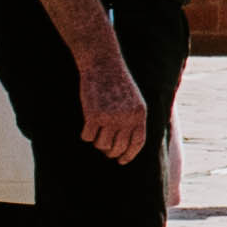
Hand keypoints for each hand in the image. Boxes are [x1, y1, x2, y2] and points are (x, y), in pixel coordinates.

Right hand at [73, 41, 152, 164]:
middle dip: (111, 152)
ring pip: (101, 144)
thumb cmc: (118, 84)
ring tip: (97, 132)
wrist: (104, 65)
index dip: (129, 155)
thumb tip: (127, 145)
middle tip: (105, 152)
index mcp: (140, 115)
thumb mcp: (134, 101)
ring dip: (97, 142)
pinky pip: (87, 136)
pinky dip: (85, 134)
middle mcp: (127, 118)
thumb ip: (134, 120)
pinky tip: (87, 126)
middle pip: (118, 147)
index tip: (122, 161)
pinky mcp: (93, 115)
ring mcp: (110, 117)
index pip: (137, 143)